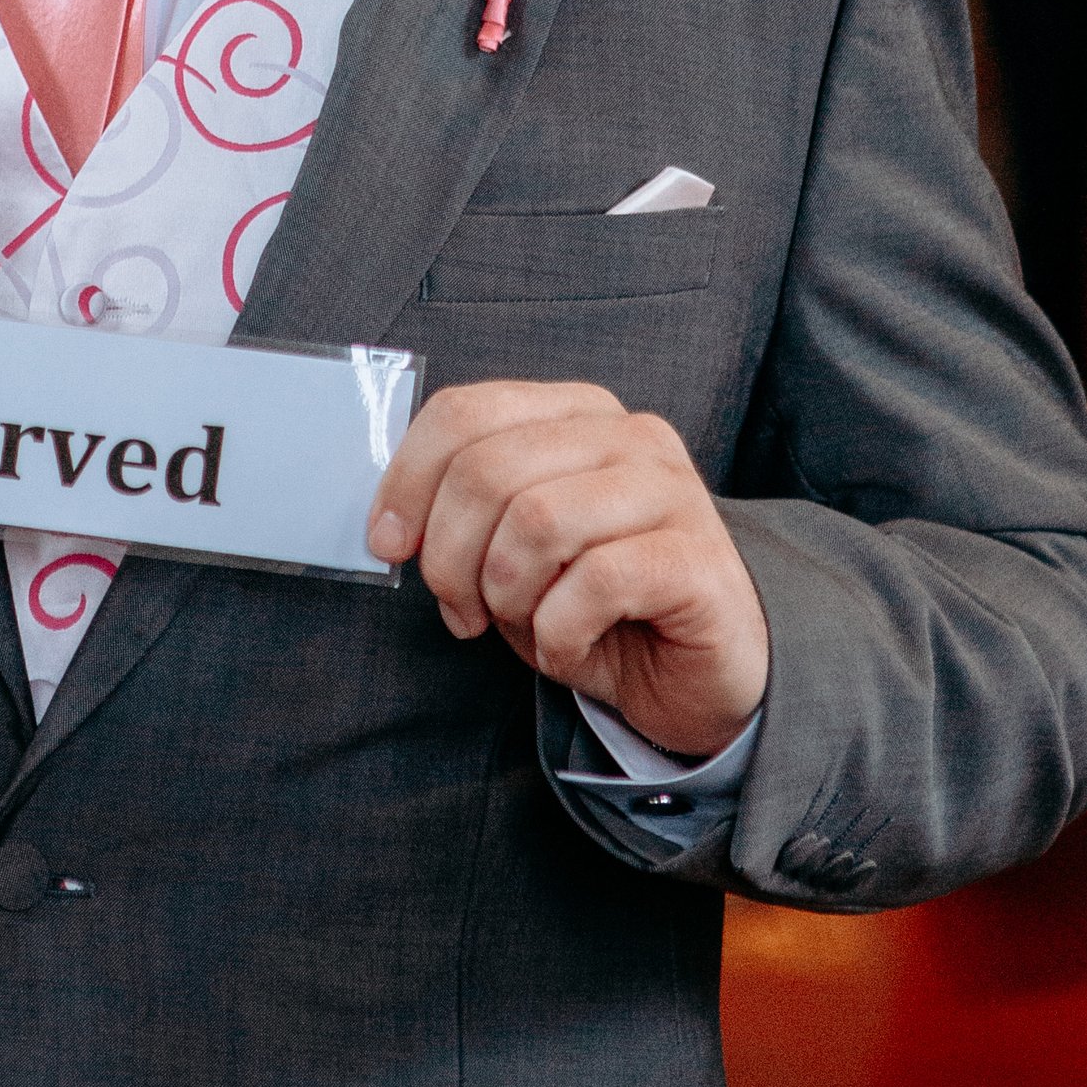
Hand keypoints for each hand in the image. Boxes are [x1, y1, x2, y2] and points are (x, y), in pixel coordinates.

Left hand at [367, 379, 767, 760]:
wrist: (700, 675)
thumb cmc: (597, 608)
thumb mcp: (512, 552)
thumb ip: (463, 516)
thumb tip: (390, 526)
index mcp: (576, 413)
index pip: (464, 410)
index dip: (407, 480)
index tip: (386, 545)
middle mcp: (628, 435)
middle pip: (489, 468)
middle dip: (449, 556)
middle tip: (461, 613)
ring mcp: (671, 491)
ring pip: (537, 520)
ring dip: (506, 595)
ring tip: (524, 626)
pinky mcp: (696, 557)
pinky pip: (595, 582)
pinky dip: (559, 632)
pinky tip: (570, 647)